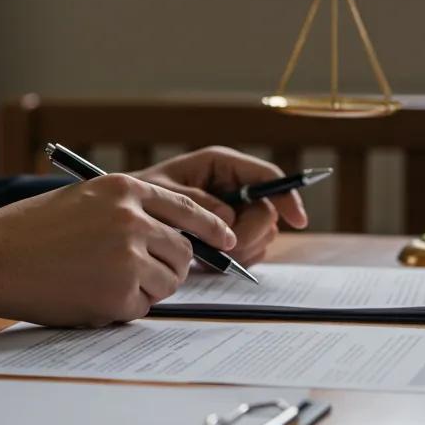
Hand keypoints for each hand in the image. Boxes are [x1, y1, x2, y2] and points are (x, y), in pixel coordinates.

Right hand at [0, 174, 237, 326]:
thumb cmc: (32, 230)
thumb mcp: (85, 199)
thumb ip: (128, 210)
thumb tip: (172, 234)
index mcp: (125, 190)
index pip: (187, 208)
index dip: (212, 226)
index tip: (227, 239)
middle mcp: (133, 219)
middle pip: (183, 252)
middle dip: (170, 267)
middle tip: (141, 274)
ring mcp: (128, 258)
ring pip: (168, 282)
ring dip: (146, 289)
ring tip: (105, 283)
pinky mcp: (119, 294)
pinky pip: (142, 308)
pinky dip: (122, 308)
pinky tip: (90, 296)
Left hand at [133, 146, 308, 268]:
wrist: (126, 221)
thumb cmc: (140, 198)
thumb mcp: (161, 195)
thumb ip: (194, 204)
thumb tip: (227, 219)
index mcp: (220, 165)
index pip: (267, 176)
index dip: (287, 195)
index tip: (298, 221)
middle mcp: (232, 186)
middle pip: (267, 211)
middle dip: (251, 234)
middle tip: (227, 250)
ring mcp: (235, 211)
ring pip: (263, 234)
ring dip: (242, 249)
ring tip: (210, 253)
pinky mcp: (232, 234)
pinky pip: (252, 249)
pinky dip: (237, 258)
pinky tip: (211, 258)